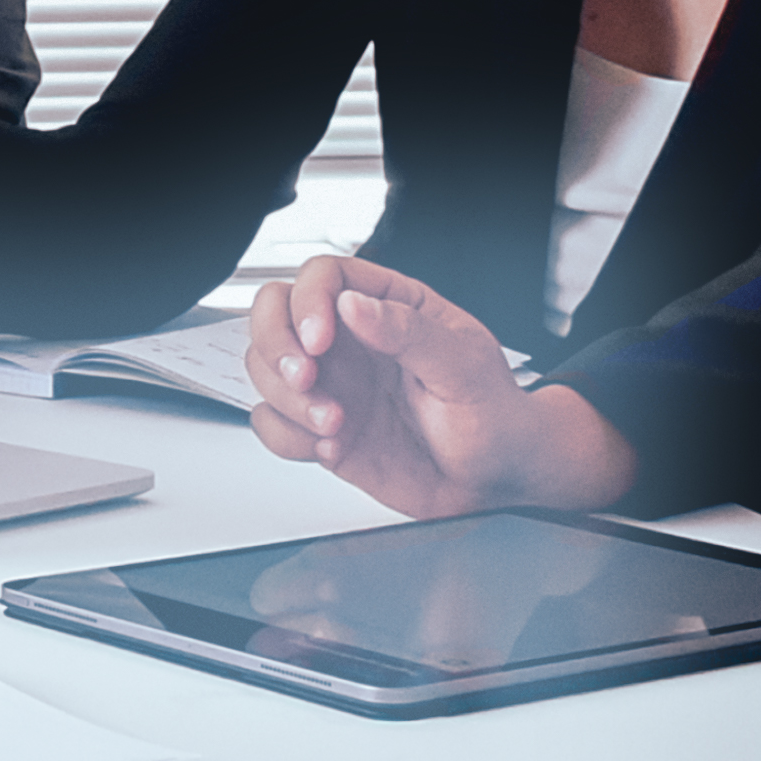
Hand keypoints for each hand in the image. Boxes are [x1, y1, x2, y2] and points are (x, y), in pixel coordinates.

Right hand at [240, 256, 632, 520]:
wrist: (496, 483)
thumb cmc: (494, 417)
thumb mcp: (464, 368)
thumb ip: (410, 332)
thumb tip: (354, 306)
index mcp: (390, 306)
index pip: (324, 277)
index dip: (309, 302)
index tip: (320, 342)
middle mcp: (351, 340)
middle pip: (274, 312)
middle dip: (276, 345)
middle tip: (304, 378)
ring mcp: (333, 384)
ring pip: (265, 368)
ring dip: (287, 399)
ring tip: (333, 424)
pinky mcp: (320, 428)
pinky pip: (272, 423)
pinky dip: (288, 437)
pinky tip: (331, 445)